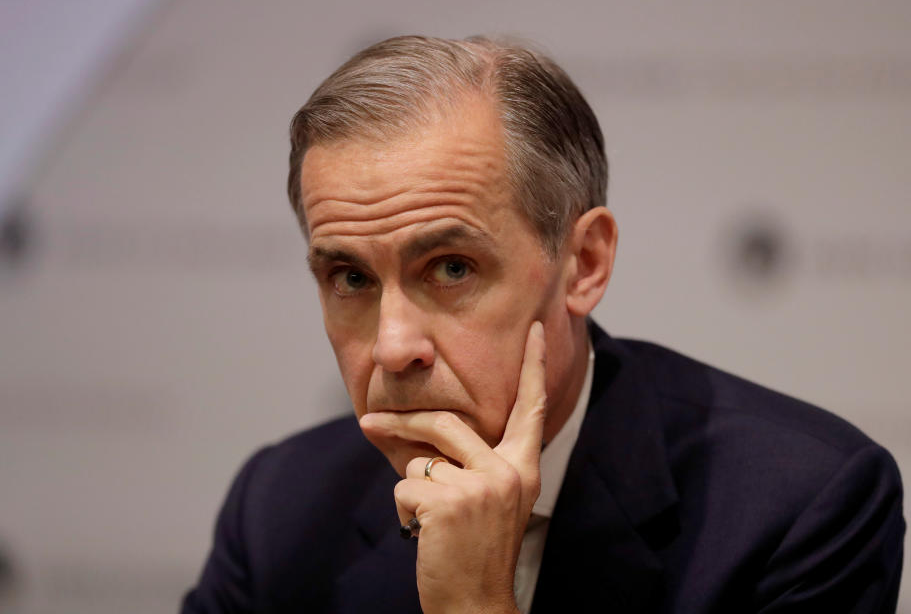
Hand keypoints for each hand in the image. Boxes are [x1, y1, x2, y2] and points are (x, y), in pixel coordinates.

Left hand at [359, 320, 546, 613]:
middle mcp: (509, 472)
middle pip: (447, 423)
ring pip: (419, 461)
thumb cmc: (472, 551)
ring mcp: (482, 486)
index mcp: (522, 467)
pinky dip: (403, 511)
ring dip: (411, 491)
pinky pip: (404, 488)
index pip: (530, 407)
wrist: (474, 603)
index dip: (535, 366)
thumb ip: (460, 462)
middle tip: (367, 421)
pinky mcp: (450, 503)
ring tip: (431, 523)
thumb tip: (407, 428)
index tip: (538, 329)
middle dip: (401, 424)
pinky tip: (425, 536)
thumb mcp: (481, 500)